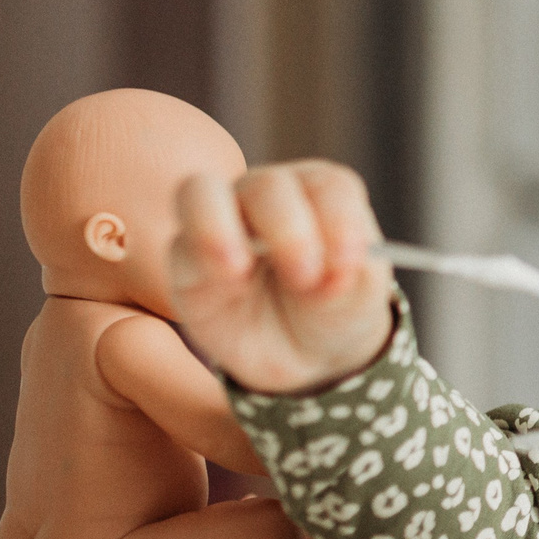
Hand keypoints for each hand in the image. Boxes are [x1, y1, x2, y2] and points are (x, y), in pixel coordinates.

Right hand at [168, 161, 394, 393]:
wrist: (301, 353)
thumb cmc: (335, 308)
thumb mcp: (358, 297)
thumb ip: (352, 274)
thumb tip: (336, 266)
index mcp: (321, 194)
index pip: (329, 186)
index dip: (341, 219)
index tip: (350, 262)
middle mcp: (268, 196)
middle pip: (267, 186)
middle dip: (288, 229)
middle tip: (305, 276)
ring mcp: (222, 220)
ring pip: (201, 192)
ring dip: (218, 224)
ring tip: (238, 268)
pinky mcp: (188, 259)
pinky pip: (180, 244)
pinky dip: (202, 254)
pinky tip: (229, 280)